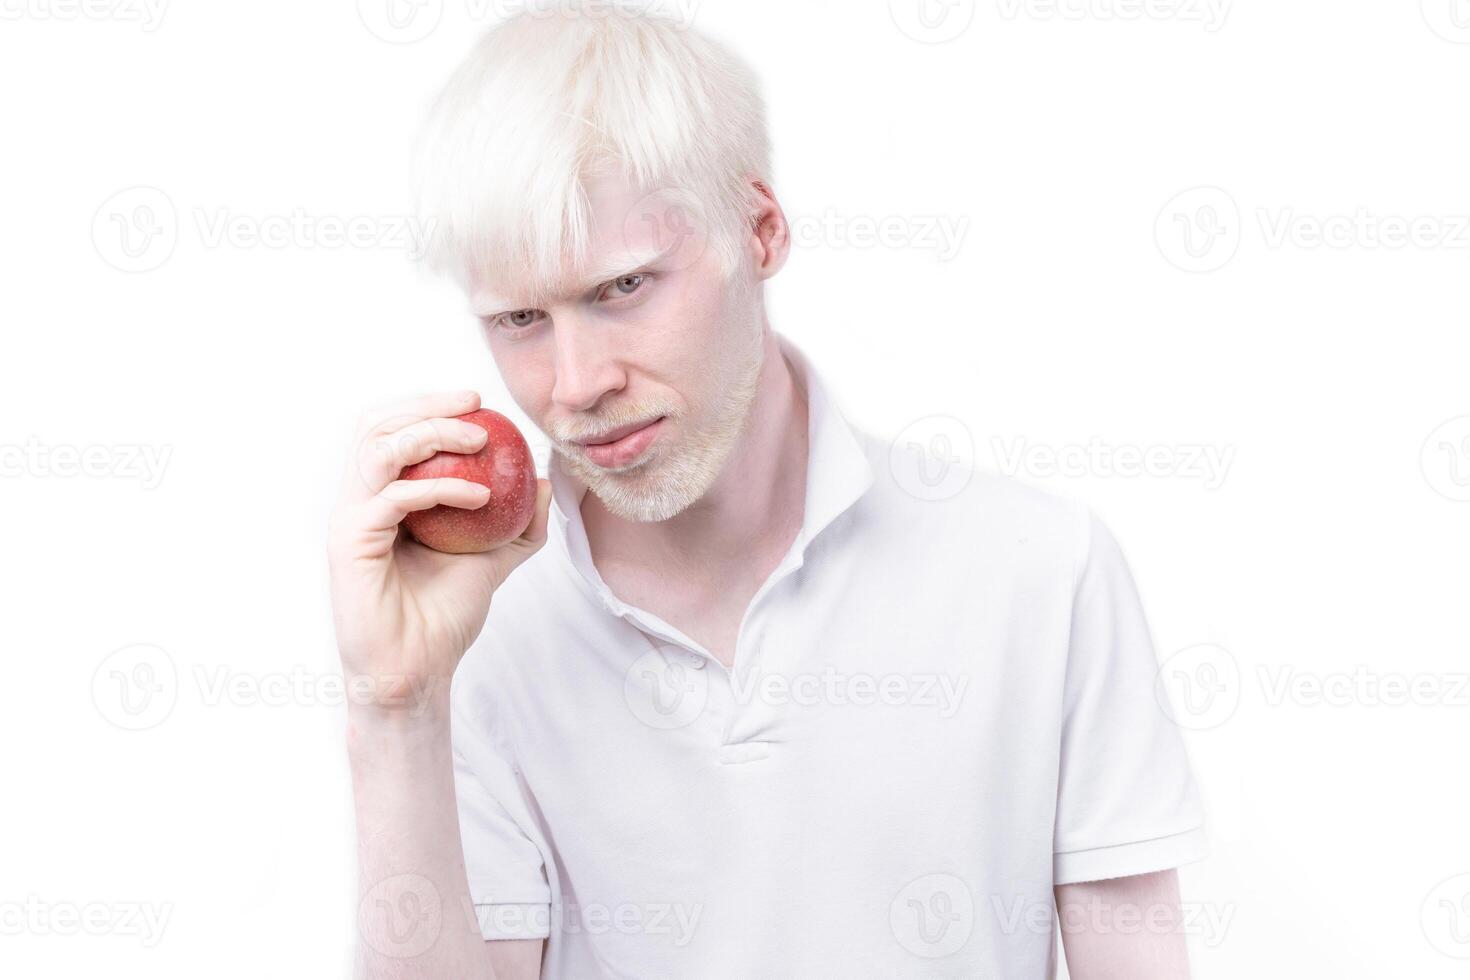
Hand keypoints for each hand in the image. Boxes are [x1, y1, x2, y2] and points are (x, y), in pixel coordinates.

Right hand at [327, 390, 550, 715]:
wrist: (420, 670)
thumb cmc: (445, 617)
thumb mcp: (493, 559)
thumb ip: (519, 523)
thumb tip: (545, 480)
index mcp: (383, 497)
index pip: (393, 430)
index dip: (430, 406)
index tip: (480, 404)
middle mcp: (360, 501)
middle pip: (377, 426)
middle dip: (428, 406)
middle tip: (477, 407)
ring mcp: (351, 519)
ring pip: (378, 448)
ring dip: (431, 434)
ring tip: (478, 441)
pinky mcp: (351, 543)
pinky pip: (393, 496)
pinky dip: (439, 488)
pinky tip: (479, 496)